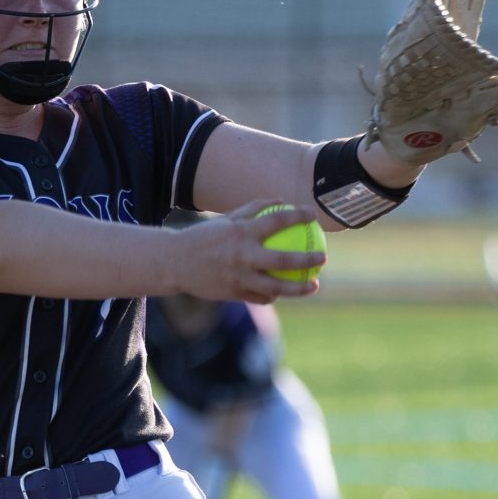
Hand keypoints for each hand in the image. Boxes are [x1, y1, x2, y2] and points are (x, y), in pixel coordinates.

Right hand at [165, 201, 323, 301]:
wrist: (174, 263)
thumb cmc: (203, 238)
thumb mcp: (226, 220)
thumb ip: (253, 210)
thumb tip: (281, 201)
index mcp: (241, 232)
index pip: (276, 220)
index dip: (297, 216)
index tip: (312, 215)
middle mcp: (242, 255)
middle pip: (283, 259)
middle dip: (307, 259)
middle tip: (323, 258)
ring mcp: (238, 277)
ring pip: (275, 286)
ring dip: (298, 288)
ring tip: (314, 286)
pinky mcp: (233, 293)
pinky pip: (259, 297)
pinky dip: (272, 295)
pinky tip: (282, 292)